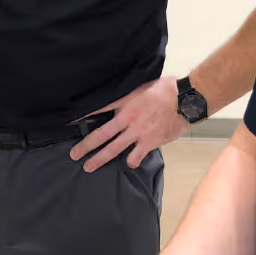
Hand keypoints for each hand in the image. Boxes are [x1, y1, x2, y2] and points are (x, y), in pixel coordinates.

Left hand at [70, 77, 187, 172]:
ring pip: (115, 150)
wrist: (185, 101)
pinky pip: (136, 156)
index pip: (99, 111)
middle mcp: (128, 122)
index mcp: (125, 106)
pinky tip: (130, 163)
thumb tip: (114, 101)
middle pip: (102, 136)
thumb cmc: (164, 90)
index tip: (70, 123)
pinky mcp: (150, 143)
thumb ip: (125, 97)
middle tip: (74, 155)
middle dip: (86, 147)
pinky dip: (132, 161)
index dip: (83, 117)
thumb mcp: (140, 88)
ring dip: (100, 159)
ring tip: (89, 167)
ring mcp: (138, 134)